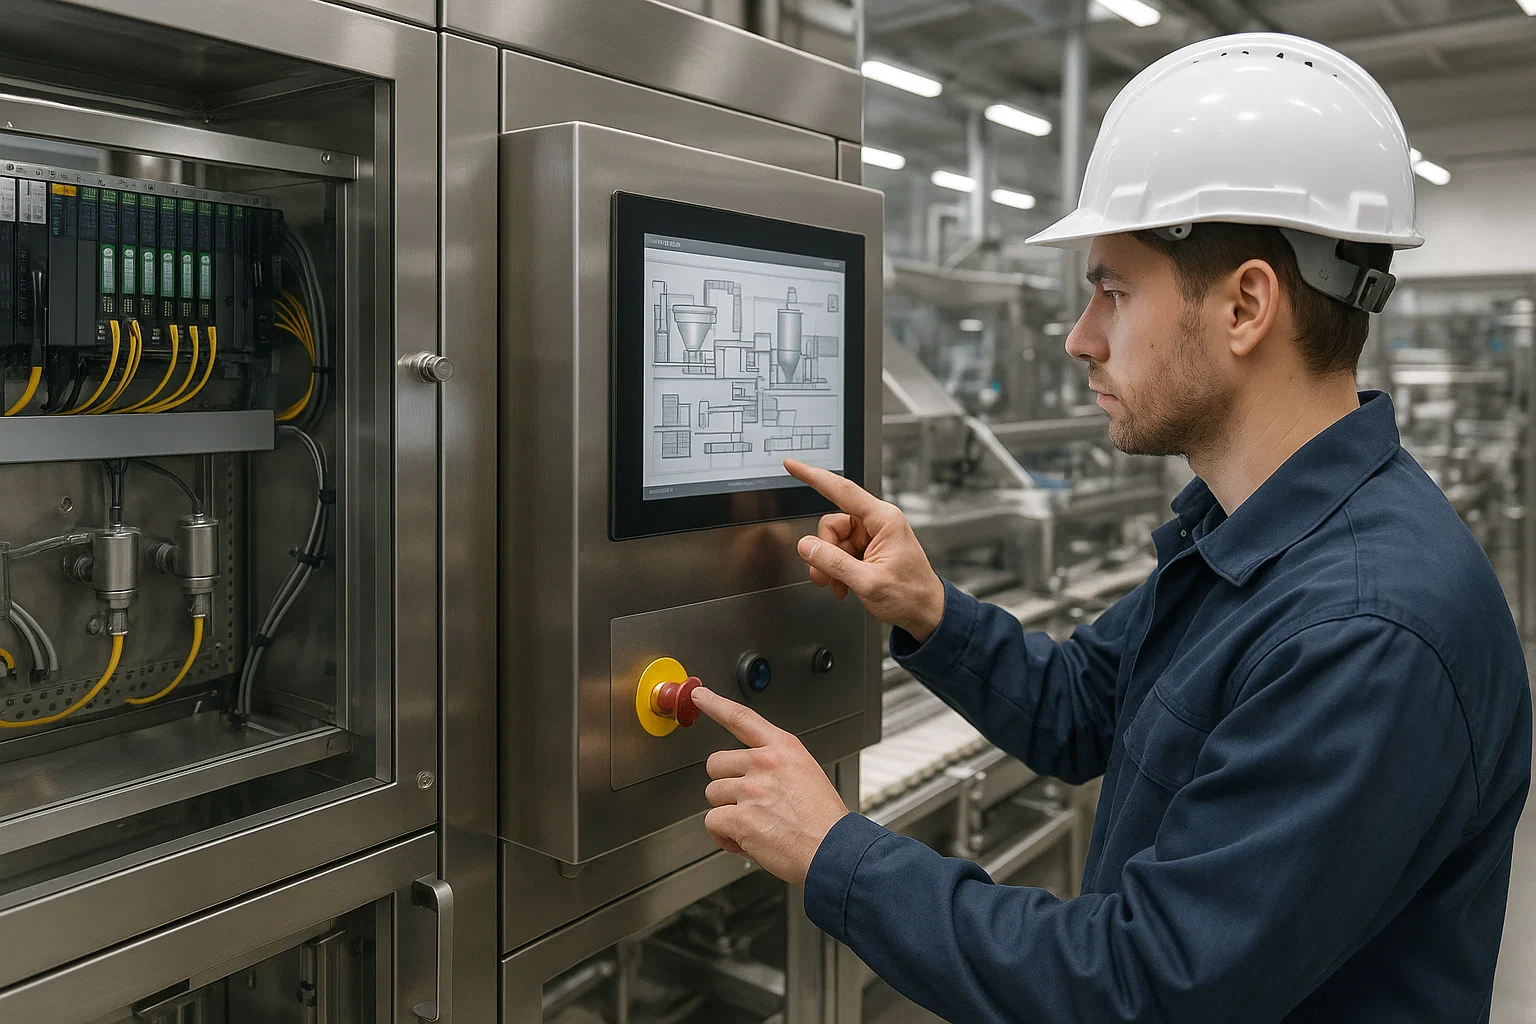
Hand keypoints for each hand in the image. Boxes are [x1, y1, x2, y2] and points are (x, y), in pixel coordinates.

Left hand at [693, 686, 849, 885]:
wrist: (834, 851)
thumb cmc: (824, 820)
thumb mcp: (807, 774)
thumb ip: (776, 767)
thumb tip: (748, 775)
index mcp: (784, 749)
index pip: (742, 718)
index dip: (716, 704)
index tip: (700, 695)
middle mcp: (765, 763)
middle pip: (716, 763)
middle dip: (725, 785)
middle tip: (748, 802)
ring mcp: (752, 790)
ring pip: (713, 794)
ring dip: (728, 812)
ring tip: (756, 824)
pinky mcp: (741, 818)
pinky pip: (713, 822)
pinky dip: (725, 836)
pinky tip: (747, 841)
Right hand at [784, 458, 945, 642]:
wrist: (925, 612)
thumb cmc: (910, 595)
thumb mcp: (868, 582)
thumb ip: (834, 563)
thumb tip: (807, 546)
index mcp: (883, 519)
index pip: (842, 490)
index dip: (813, 476)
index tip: (793, 466)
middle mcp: (877, 522)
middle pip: (832, 524)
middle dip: (823, 552)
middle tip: (825, 576)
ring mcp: (871, 536)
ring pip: (832, 540)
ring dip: (829, 565)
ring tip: (839, 584)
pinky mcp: (867, 548)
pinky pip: (839, 552)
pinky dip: (836, 570)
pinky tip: (844, 585)